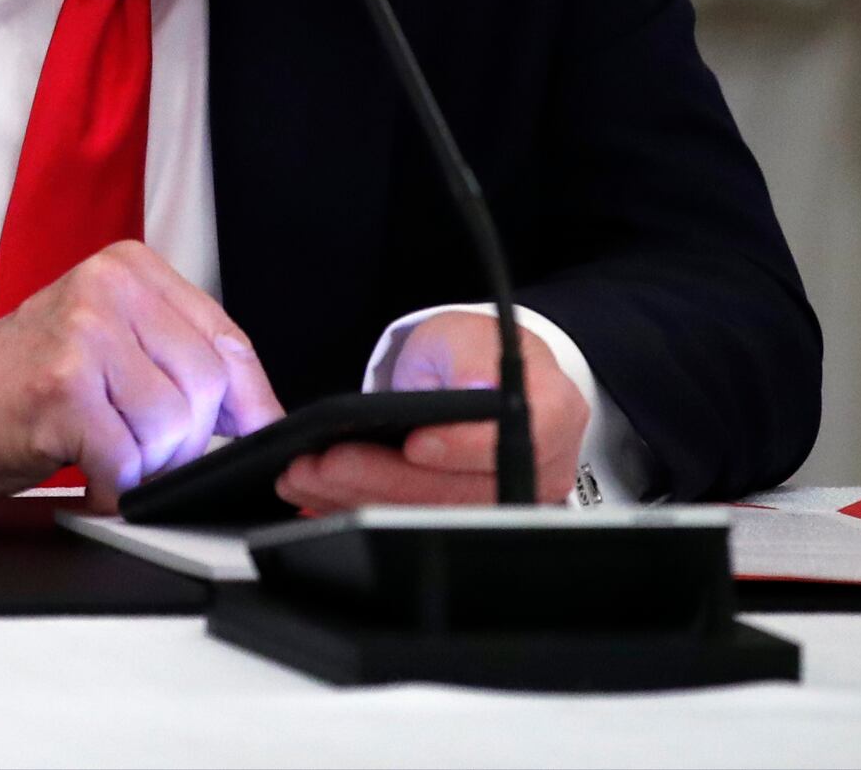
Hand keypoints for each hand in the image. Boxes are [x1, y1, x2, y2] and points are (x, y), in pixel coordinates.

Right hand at [0, 241, 285, 511]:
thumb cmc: (28, 377)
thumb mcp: (110, 338)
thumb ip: (178, 355)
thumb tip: (257, 410)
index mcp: (131, 268)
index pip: (226, 338)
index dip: (250, 399)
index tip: (258, 433)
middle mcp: (109, 288)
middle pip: (207, 385)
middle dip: (186, 441)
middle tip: (144, 451)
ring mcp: (84, 334)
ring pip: (173, 426)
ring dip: (147, 465)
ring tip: (108, 454)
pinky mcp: (63, 389)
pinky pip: (127, 460)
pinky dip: (116, 486)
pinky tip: (91, 475)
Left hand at [273, 311, 588, 512]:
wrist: (476, 379)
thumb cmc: (473, 355)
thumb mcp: (468, 336)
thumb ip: (471, 359)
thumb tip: (477, 389)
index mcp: (551, 414)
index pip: (510, 442)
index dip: (462, 449)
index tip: (415, 442)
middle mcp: (537, 469)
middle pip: (460, 491)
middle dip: (385, 479)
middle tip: (327, 462)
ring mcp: (504, 503)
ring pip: (429, 516)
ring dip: (361, 499)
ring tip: (308, 476)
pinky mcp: (464, 522)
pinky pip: (410, 525)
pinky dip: (361, 509)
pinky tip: (320, 496)